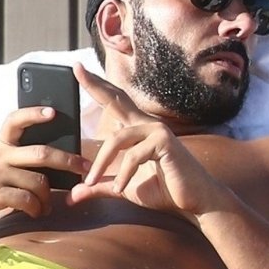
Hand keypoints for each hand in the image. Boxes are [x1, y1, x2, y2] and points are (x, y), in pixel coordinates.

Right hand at [0, 106, 84, 238]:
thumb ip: (17, 158)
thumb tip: (57, 159)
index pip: (15, 120)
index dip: (34, 114)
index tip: (53, 112)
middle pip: (41, 153)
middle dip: (68, 161)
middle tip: (84, 168)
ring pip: (39, 182)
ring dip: (48, 197)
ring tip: (47, 205)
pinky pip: (28, 199)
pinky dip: (37, 208)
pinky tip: (36, 212)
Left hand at [68, 64, 235, 217]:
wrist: (194, 201)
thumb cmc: (163, 190)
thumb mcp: (123, 187)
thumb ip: (100, 187)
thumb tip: (74, 194)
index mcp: (137, 129)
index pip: (114, 103)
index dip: (98, 86)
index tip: (79, 69)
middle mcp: (146, 124)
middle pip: (116, 100)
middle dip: (95, 85)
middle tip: (76, 67)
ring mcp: (157, 131)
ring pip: (117, 139)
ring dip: (101, 162)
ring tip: (90, 182)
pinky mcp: (164, 143)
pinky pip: (134, 155)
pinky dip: (124, 174)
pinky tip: (120, 187)